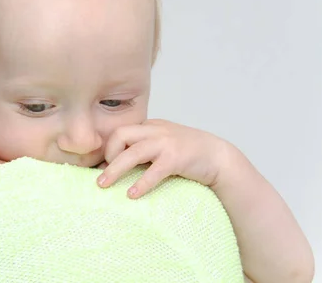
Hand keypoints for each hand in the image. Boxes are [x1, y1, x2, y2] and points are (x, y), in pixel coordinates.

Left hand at [96, 119, 230, 197]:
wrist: (219, 158)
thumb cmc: (187, 155)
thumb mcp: (162, 145)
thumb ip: (142, 151)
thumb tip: (113, 167)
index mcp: (150, 126)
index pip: (120, 131)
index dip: (107, 149)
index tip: (102, 167)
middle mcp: (156, 130)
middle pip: (120, 135)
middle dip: (107, 154)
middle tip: (102, 175)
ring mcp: (167, 143)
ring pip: (132, 152)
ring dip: (115, 169)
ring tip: (103, 185)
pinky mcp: (177, 158)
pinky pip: (154, 170)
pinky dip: (141, 183)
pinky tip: (132, 194)